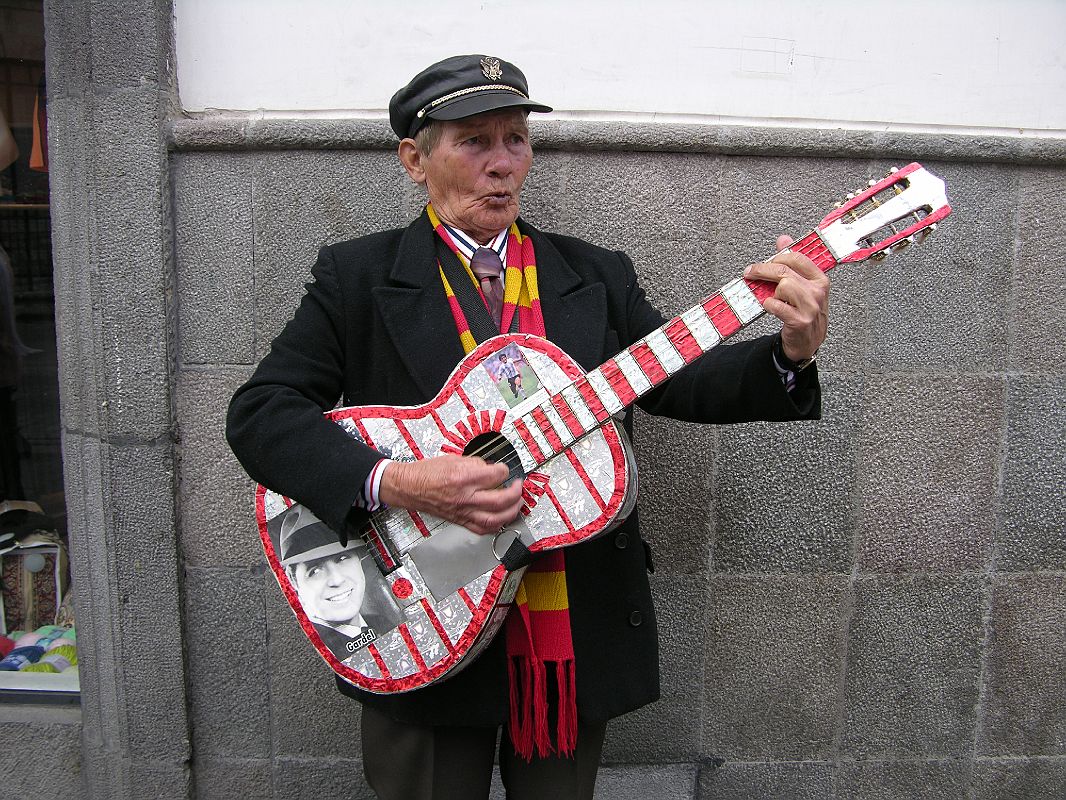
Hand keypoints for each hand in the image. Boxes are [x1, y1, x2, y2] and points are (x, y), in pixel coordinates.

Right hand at [378, 454, 523, 534]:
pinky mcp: (459, 520)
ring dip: (512, 512)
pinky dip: (497, 525)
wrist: (409, 487)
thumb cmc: (427, 473)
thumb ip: (475, 464)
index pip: (496, 475)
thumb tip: (491, 469)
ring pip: (495, 519)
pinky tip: (503, 519)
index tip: (505, 469)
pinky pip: (482, 528)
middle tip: (518, 486)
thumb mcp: (453, 459)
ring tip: (518, 504)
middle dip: (516, 492)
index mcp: (462, 477)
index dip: (505, 470)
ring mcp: (462, 511)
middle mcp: (464, 496)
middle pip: (500, 499)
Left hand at [744, 234, 829, 361]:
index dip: (776, 257)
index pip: (797, 258)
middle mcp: (817, 291)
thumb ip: (793, 262)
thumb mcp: (804, 286)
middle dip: (763, 269)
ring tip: (772, 297)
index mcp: (820, 279)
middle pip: (785, 271)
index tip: (763, 262)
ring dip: (770, 291)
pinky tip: (771, 307)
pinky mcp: (800, 321)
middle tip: (750, 272)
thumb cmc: (805, 312)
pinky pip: (776, 306)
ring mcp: (810, 307)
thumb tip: (783, 239)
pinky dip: (769, 305)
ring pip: (782, 286)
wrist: (808, 342)